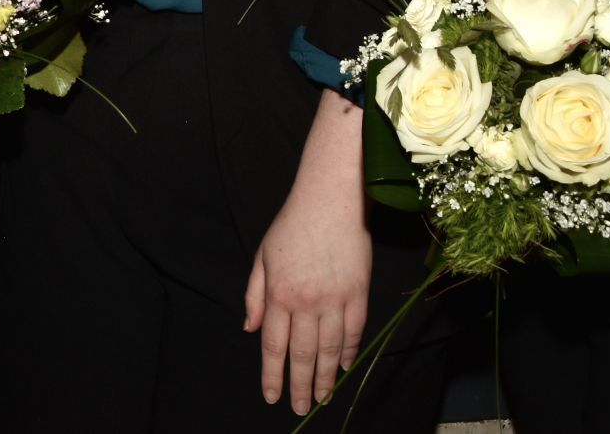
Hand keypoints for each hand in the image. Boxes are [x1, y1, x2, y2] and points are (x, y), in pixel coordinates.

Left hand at [244, 92, 371, 414]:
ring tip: (322, 398)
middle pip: (302, 355)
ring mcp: (335, 299)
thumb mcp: (263, 256)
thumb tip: (250, 330)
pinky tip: (344, 369)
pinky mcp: (359, 293)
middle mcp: (307, 302)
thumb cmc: (292, 225)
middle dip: (299, 386)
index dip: (272, 375)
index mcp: (279, 294)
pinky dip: (349, 354)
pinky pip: (354, 332)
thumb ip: (255, 296)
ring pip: (330, 350)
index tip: (271, 397)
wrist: (332, 199)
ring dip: (325, 378)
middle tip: (299, 409)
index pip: (274, 346)